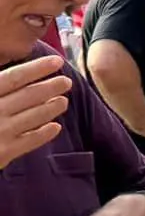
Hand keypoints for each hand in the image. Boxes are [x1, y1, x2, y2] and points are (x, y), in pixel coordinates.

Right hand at [0, 55, 70, 169]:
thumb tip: (11, 76)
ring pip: (35, 116)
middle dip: (51, 87)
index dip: (38, 68)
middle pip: (30, 95)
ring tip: (63, 102)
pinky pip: (30, 142)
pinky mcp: (3, 154)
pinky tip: (55, 127)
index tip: (57, 61)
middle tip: (67, 82)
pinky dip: (44, 134)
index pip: (15, 77)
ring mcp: (0, 133)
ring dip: (52, 108)